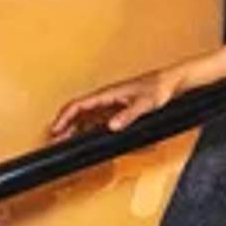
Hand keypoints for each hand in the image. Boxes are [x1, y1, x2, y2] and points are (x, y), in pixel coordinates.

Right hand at [52, 70, 180, 139]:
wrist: (170, 83)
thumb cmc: (158, 88)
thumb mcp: (145, 103)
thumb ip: (128, 115)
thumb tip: (112, 125)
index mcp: (108, 94)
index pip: (78, 105)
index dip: (64, 117)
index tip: (55, 130)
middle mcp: (106, 98)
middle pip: (78, 113)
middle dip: (64, 126)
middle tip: (55, 142)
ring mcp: (110, 105)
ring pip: (85, 118)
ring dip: (74, 129)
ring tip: (66, 142)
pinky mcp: (117, 110)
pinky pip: (96, 121)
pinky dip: (88, 130)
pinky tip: (87, 138)